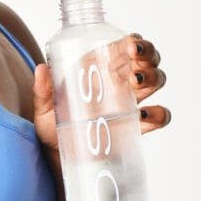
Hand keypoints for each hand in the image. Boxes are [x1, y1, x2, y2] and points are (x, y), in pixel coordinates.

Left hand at [32, 33, 169, 150]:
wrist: (60, 158)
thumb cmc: (53, 128)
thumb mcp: (45, 109)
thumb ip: (43, 91)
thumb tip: (41, 69)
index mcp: (100, 69)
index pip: (126, 47)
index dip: (135, 41)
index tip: (130, 44)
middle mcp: (119, 83)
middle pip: (147, 61)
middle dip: (148, 55)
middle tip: (134, 60)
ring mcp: (129, 104)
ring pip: (156, 82)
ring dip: (153, 78)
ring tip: (134, 82)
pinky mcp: (135, 127)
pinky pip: (159, 117)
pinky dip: (159, 114)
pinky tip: (143, 115)